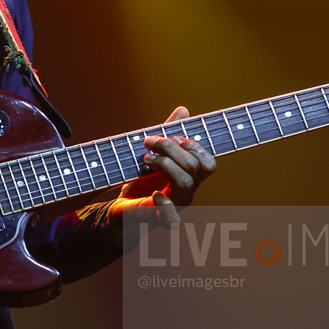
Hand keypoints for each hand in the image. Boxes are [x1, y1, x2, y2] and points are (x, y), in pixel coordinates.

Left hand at [105, 106, 216, 248]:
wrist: (121, 213)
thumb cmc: (140, 185)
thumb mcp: (153, 156)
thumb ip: (168, 135)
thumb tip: (183, 110)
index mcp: (189, 177)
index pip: (208, 164)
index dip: (196, 147)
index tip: (174, 137)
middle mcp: (187, 192)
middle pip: (195, 167)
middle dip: (171, 148)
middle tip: (148, 142)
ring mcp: (176, 206)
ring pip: (185, 183)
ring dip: (165, 164)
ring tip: (145, 159)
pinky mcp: (159, 218)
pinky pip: (172, 216)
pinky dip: (164, 202)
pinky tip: (153, 193)